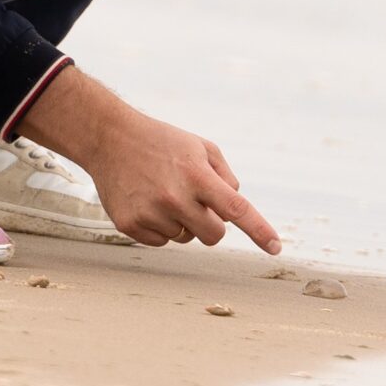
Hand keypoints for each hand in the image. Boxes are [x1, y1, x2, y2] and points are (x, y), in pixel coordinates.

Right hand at [20, 67, 280, 254]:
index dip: (259, 230)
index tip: (276, 247)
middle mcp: (175, 196)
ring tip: (163, 192)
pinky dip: (160, 227)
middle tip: (196, 201)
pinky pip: (161, 242)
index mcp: (196, 174)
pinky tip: (147, 202)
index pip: (236, 209)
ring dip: (182, 222)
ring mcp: (151, 213)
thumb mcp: (199, 146)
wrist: (109, 138)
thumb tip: (233, 207)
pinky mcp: (130, 225)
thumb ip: (224, 176)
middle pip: (214, 235)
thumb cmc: (161, 141)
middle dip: (212, 224)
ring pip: (186, 238)